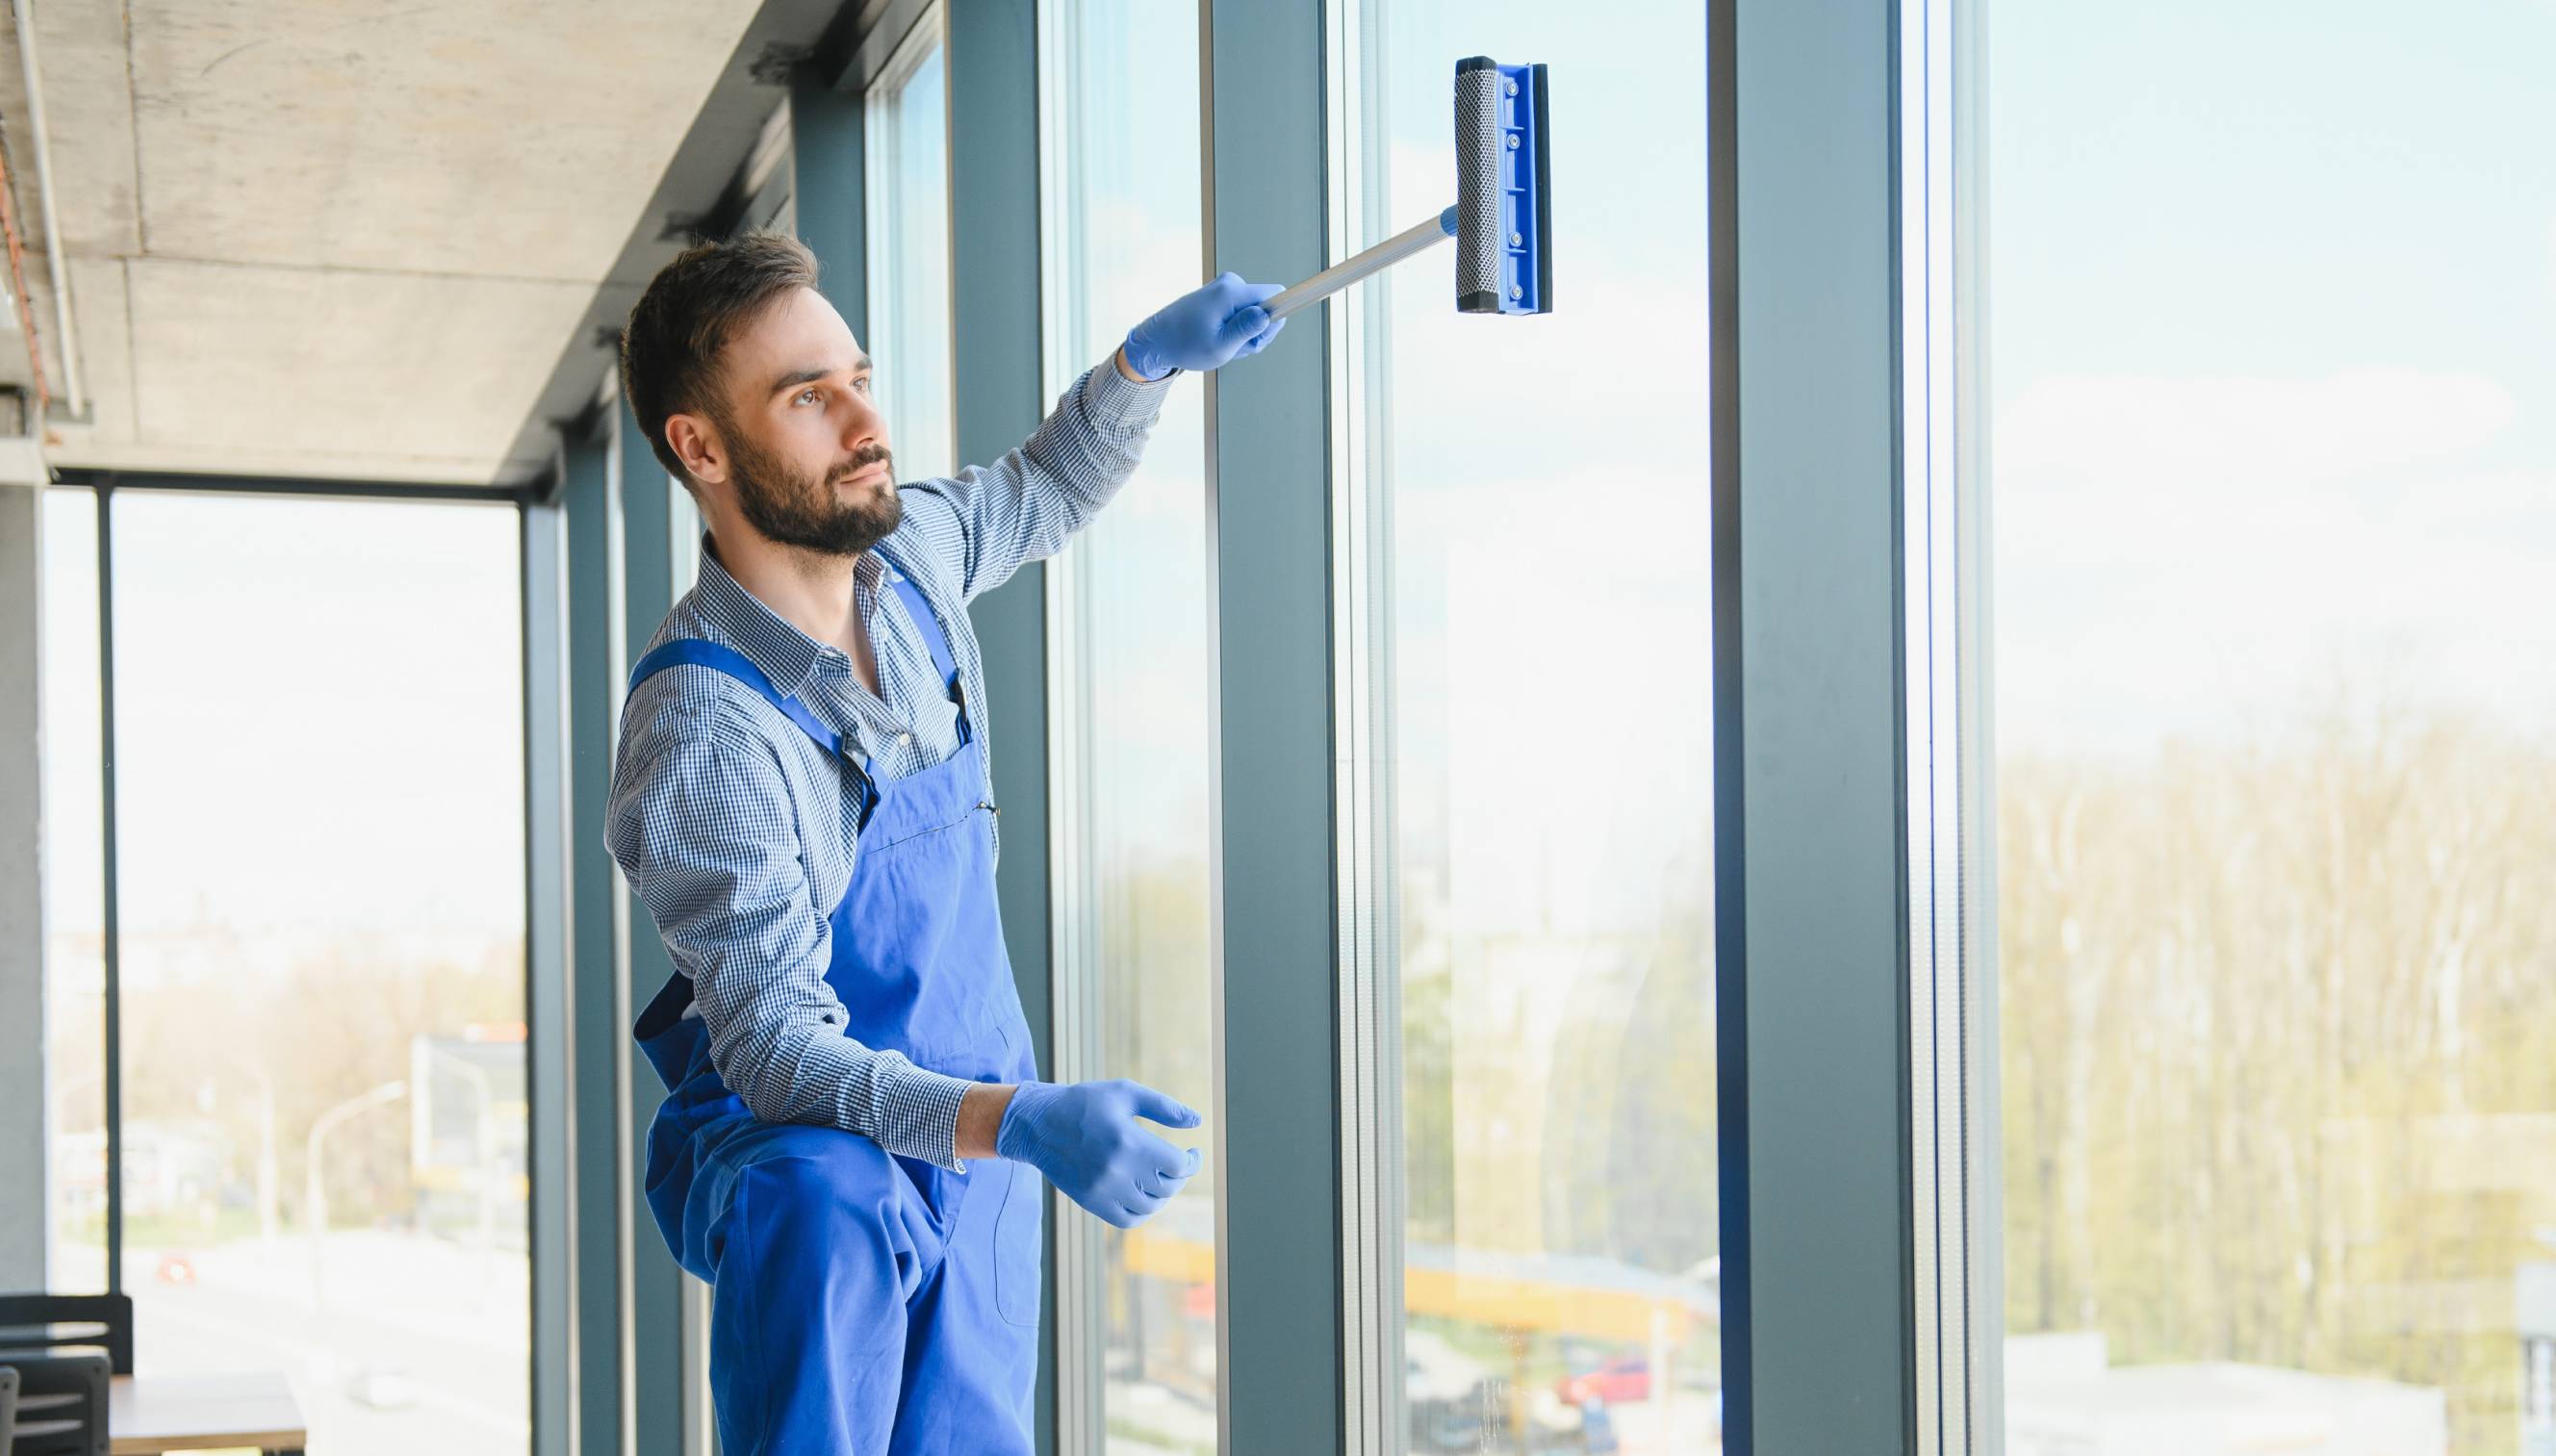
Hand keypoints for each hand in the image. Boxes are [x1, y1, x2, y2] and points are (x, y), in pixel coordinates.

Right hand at [995, 1078, 1203, 1227]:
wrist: (1038, 1124)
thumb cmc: (1085, 1103)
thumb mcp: (1125, 1093)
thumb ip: (1164, 1107)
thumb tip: (1197, 1121)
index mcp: (1129, 1141)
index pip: (1177, 1165)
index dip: (1192, 1161)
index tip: (1193, 1153)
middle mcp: (1117, 1170)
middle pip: (1168, 1187)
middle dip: (1180, 1175)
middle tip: (1178, 1163)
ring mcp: (1103, 1190)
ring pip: (1151, 1207)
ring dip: (1164, 1194)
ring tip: (1161, 1177)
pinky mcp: (1091, 1202)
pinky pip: (1128, 1220)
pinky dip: (1143, 1211)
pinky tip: (1144, 1194)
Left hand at [1120, 272, 1286, 379]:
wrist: (1156, 339)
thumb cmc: (1185, 345)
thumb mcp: (1220, 346)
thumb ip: (1248, 330)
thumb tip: (1271, 315)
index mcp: (1231, 292)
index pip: (1275, 294)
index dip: (1280, 314)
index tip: (1283, 321)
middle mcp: (1230, 283)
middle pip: (1266, 307)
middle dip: (1257, 332)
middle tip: (1235, 348)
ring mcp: (1225, 287)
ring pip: (1254, 313)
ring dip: (1244, 334)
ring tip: (1221, 343)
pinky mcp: (1221, 294)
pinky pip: (1242, 313)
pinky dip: (1234, 329)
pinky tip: (1218, 338)